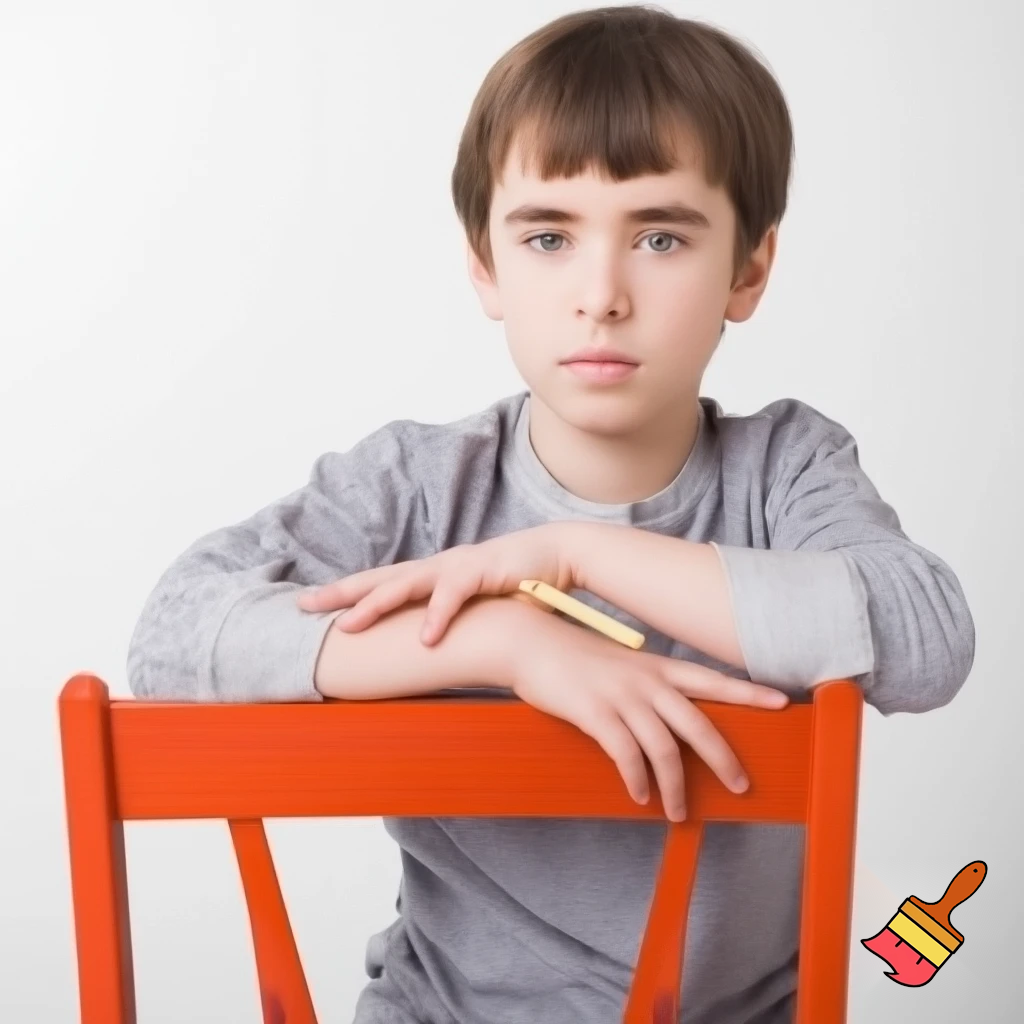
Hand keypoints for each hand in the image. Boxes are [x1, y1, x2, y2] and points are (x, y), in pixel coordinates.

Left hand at [296, 524, 575, 644]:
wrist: (556, 554)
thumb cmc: (514, 583)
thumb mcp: (474, 606)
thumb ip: (450, 623)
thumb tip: (426, 652)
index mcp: (431, 574)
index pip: (379, 582)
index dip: (345, 593)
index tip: (309, 606)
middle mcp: (436, 566)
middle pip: (379, 578)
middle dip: (341, 593)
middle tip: (304, 606)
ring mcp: (457, 567)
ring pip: (406, 584)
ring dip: (375, 605)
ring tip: (347, 626)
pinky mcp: (483, 573)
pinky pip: (455, 596)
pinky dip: (438, 617)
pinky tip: (425, 640)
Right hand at [510, 611, 788, 820]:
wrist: (529, 642)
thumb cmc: (571, 657)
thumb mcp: (617, 666)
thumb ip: (643, 686)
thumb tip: (662, 719)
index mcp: (656, 667)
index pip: (712, 679)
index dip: (748, 692)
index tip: (782, 702)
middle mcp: (646, 680)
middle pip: (699, 724)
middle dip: (724, 758)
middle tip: (741, 786)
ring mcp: (622, 696)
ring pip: (665, 748)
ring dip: (675, 786)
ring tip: (677, 811)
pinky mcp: (595, 713)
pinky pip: (627, 754)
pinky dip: (638, 779)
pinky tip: (640, 795)